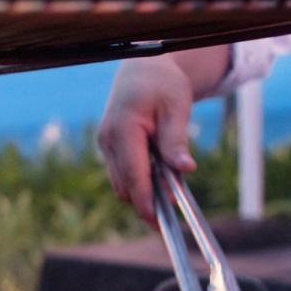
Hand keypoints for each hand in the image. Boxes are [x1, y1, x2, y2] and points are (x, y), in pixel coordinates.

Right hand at [97, 56, 197, 223]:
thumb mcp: (176, 107)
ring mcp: (105, 145)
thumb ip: (177, 139)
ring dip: (142, 191)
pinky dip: (138, 180)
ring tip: (169, 193)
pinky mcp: (109, 148)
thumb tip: (185, 169)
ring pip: (120, 182)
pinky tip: (158, 179)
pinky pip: (121, 173)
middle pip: (124, 184)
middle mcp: (108, 140)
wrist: (142, 69)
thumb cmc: (162, 85)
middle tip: (172, 210)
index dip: (145, 200)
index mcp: (123, 129)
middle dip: (145, 201)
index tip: (158, 220)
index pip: (133, 174)